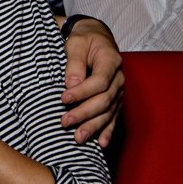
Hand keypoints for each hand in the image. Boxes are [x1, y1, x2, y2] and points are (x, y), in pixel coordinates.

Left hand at [60, 19, 123, 146]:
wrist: (97, 39)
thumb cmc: (84, 40)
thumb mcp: (76, 43)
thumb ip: (74, 62)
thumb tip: (71, 83)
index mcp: (111, 61)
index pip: (99, 81)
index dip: (82, 92)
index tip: (63, 98)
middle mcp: (119, 78)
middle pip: (104, 100)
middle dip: (84, 113)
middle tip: (65, 122)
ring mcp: (119, 91)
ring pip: (109, 112)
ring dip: (93, 126)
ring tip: (78, 138)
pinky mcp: (115, 100)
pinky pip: (113, 117)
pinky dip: (107, 131)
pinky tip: (101, 144)